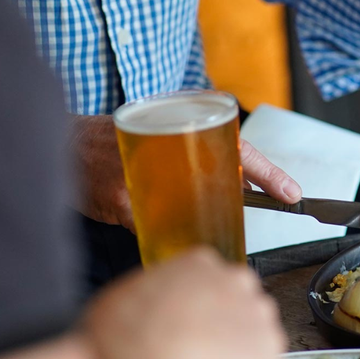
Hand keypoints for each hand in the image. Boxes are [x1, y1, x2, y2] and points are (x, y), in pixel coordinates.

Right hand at [69, 116, 303, 231]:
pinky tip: (153, 229)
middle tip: (245, 218)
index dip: (268, 173)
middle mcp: (167, 144)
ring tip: (197, 228)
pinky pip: (151, 227)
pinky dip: (158, 233)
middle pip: (219, 181)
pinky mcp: (118, 199)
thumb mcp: (163, 138)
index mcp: (185, 124)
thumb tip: (241, 191)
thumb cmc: (120, 142)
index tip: (293, 193)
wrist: (66, 143)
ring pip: (186, 212)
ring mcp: (143, 174)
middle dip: (237, 204)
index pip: (239, 149)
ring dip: (195, 224)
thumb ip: (198, 159)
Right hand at [84, 248, 285, 358]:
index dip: (199, 330)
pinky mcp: (268, 358)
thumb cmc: (121, 330)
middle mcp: (238, 282)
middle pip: (240, 322)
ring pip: (251, 358)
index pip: (213, 295)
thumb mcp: (130, 301)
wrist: (142, 353)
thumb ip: (155, 309)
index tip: (181, 352)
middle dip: (222, 352)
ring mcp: (259, 318)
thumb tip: (153, 333)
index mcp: (201, 264)